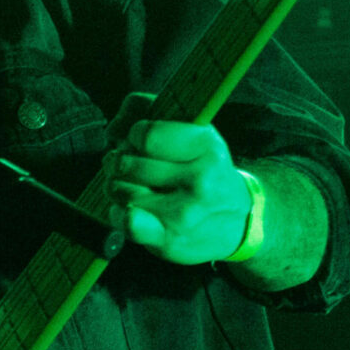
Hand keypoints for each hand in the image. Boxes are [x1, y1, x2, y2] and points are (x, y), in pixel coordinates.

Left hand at [102, 92, 253, 265]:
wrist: (238, 221)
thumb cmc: (203, 168)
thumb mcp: (189, 130)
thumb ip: (144, 110)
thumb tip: (112, 130)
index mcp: (206, 146)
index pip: (145, 134)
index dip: (134, 135)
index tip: (141, 141)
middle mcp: (200, 181)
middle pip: (126, 162)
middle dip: (120, 161)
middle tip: (130, 165)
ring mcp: (185, 214)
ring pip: (119, 190)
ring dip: (116, 186)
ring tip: (131, 186)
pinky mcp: (170, 240)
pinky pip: (125, 221)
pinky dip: (118, 214)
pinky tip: (130, 209)